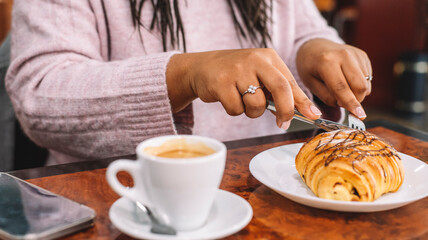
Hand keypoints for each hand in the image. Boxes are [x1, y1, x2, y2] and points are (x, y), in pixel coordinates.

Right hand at [166, 48, 321, 128]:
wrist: (202, 67)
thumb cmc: (237, 74)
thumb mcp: (260, 75)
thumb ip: (280, 90)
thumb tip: (307, 112)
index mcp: (268, 57)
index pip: (290, 82)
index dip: (302, 102)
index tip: (314, 116)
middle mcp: (255, 60)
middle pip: (280, 89)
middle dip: (285, 111)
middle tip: (282, 124)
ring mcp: (237, 70)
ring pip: (256, 105)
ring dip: (251, 112)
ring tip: (242, 101)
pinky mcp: (221, 82)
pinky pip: (236, 109)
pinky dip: (234, 111)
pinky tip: (228, 99)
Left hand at [296, 39, 371, 118]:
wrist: (315, 47)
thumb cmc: (310, 68)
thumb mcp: (310, 84)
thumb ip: (327, 97)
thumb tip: (345, 105)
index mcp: (327, 62)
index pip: (342, 88)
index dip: (351, 103)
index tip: (360, 115)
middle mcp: (344, 55)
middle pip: (360, 86)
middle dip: (355, 100)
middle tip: (343, 102)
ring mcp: (355, 54)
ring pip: (366, 84)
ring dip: (357, 93)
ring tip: (341, 88)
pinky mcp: (363, 55)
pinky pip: (368, 78)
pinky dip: (359, 84)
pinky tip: (347, 79)